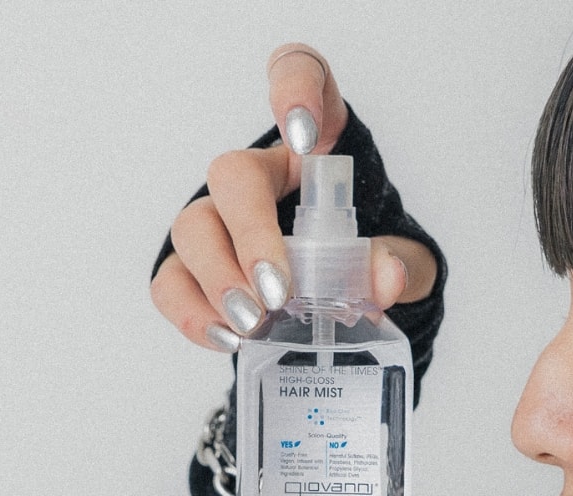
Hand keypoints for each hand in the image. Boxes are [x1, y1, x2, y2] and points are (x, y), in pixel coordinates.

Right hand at [151, 44, 436, 351]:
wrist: (340, 306)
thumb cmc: (367, 260)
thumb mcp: (400, 259)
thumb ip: (400, 263)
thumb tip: (385, 276)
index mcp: (316, 147)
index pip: (301, 79)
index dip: (294, 88)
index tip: (303, 131)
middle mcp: (260, 175)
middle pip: (233, 176)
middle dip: (251, 233)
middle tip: (278, 292)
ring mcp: (217, 219)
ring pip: (193, 227)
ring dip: (219, 278)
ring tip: (255, 323)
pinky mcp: (192, 268)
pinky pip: (172, 281)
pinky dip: (193, 313)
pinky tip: (227, 338)